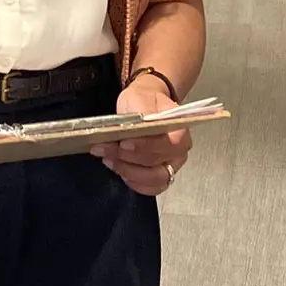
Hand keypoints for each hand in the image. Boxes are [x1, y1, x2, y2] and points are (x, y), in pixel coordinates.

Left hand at [91, 79, 190, 195]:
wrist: (145, 104)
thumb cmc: (144, 101)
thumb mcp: (140, 98)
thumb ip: (139, 115)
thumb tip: (133, 129)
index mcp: (180, 131)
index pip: (168, 144)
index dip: (145, 147)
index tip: (123, 143)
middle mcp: (179, 152)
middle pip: (157, 164)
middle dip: (128, 159)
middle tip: (104, 149)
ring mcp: (171, 166)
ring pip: (154, 180)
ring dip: (128, 172)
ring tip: (108, 158)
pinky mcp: (160, 175)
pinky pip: (150, 188)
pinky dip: (133, 182)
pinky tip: (117, 168)